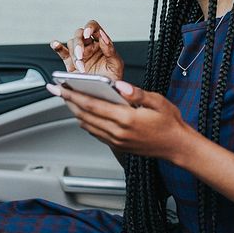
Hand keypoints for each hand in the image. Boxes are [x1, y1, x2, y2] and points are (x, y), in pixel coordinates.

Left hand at [45, 79, 190, 159]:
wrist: (177, 146)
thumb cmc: (170, 123)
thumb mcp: (157, 101)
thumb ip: (136, 93)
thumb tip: (119, 86)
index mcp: (126, 119)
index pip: (92, 105)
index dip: (73, 95)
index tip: (61, 87)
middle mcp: (118, 132)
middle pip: (85, 115)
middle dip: (68, 101)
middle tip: (56, 90)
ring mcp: (117, 141)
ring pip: (87, 125)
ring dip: (75, 111)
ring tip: (68, 99)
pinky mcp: (118, 145)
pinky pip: (96, 133)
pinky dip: (86, 121)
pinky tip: (84, 113)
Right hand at [50, 20, 123, 81]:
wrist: (104, 95)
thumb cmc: (112, 79)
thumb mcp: (116, 65)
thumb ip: (111, 50)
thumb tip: (103, 36)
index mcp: (101, 44)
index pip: (94, 28)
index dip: (90, 27)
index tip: (88, 34)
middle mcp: (89, 46)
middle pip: (79, 34)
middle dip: (79, 44)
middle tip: (80, 56)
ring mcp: (79, 54)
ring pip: (71, 43)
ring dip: (73, 53)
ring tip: (79, 66)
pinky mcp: (70, 63)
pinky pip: (62, 52)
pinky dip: (57, 47)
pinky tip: (55, 44)